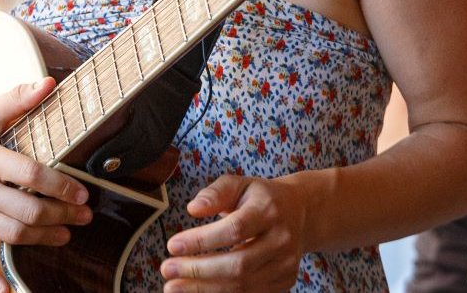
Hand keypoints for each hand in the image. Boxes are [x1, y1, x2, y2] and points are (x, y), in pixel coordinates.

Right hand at [0, 78, 90, 292]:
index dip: (61, 186)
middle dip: (61, 216)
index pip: (31, 174)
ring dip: (42, 239)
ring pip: (9, 233)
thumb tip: (49, 83)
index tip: (82, 193)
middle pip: (26, 210)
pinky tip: (7, 289)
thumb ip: (16, 99)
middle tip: (82, 217)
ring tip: (64, 236)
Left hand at [160, 174, 310, 291]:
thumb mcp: (239, 184)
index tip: (172, 245)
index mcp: (269, 210)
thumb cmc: (260, 197)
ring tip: (173, 287)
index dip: (202, 240)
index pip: (234, 229)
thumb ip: (215, 193)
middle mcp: (282, 240)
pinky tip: (197, 292)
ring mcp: (286, 265)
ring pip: (243, 286)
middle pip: (238, 264)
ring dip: (204, 290)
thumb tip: (193, 208)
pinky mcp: (284, 283)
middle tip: (167, 270)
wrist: (300, 212)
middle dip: (198, 271)